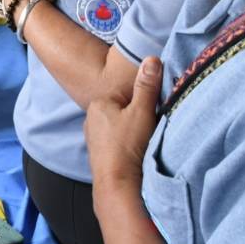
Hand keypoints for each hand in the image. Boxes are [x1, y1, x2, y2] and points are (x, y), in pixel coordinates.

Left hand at [85, 57, 163, 212]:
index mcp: (99, 103)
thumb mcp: (142, 111)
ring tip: (143, 142)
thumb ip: (147, 86)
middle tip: (149, 129)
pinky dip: (126, 145)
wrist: (117, 184)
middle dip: (138, 116)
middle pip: (123, 110)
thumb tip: (151, 59)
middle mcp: (91, 119)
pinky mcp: (99, 154)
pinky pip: (116, 142)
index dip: (144, 102)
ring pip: (119, 127)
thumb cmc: (128, 146)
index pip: (127, 93)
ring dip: (133, 132)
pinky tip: (135, 153)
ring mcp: (93, 138)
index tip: (153, 113)